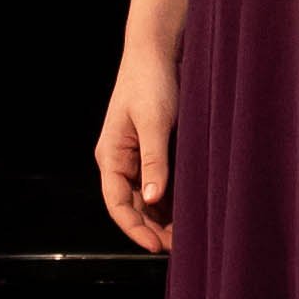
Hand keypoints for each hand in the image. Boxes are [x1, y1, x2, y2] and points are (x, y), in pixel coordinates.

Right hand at [96, 41, 178, 252]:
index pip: (117, 203)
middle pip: (132, 205)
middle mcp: (119, 159)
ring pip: (145, 196)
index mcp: (111, 155)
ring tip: (186, 234)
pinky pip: (157, 180)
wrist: (155, 50)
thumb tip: (155, 200)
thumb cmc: (150, 82)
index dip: (135, 229)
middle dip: (151, 228)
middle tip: (178, 247)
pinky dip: (170, 198)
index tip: (156, 246)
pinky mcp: (150, 148)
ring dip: (162, 216)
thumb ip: (155, 161)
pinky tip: (187, 209)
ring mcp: (134, 154)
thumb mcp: (155, 122)